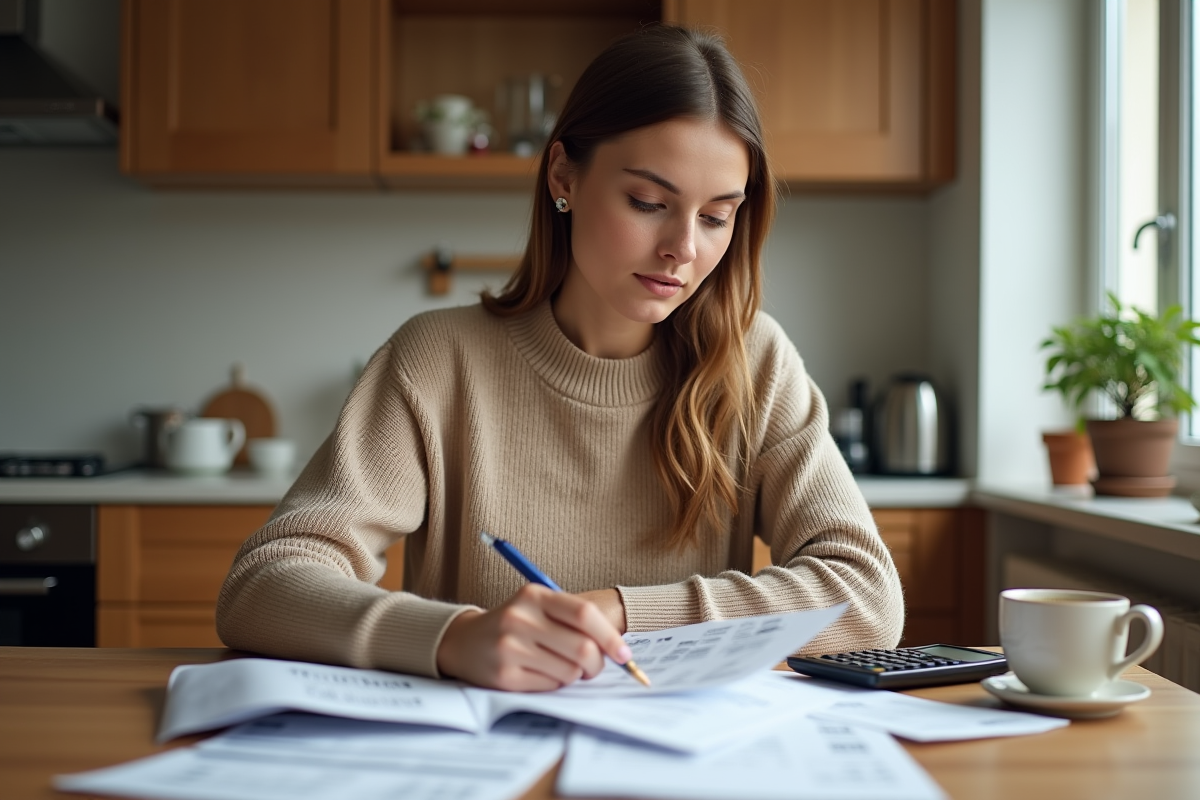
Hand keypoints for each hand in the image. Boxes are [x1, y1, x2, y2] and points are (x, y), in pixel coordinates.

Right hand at [436, 584, 631, 690]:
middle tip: (594, 667)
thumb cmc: (514, 624)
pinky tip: (542, 673)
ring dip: (575, 675)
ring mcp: (510, 648)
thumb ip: (572, 619)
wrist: (464, 641)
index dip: (610, 636)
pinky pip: (551, 685)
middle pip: (582, 648)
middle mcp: (520, 618)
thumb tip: (616, 647)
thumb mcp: (538, 607)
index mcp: (534, 595)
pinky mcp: (505, 676)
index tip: (624, 654)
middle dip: (597, 664)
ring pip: (570, 671)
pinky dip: (556, 683)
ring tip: (562, 667)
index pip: (584, 614)